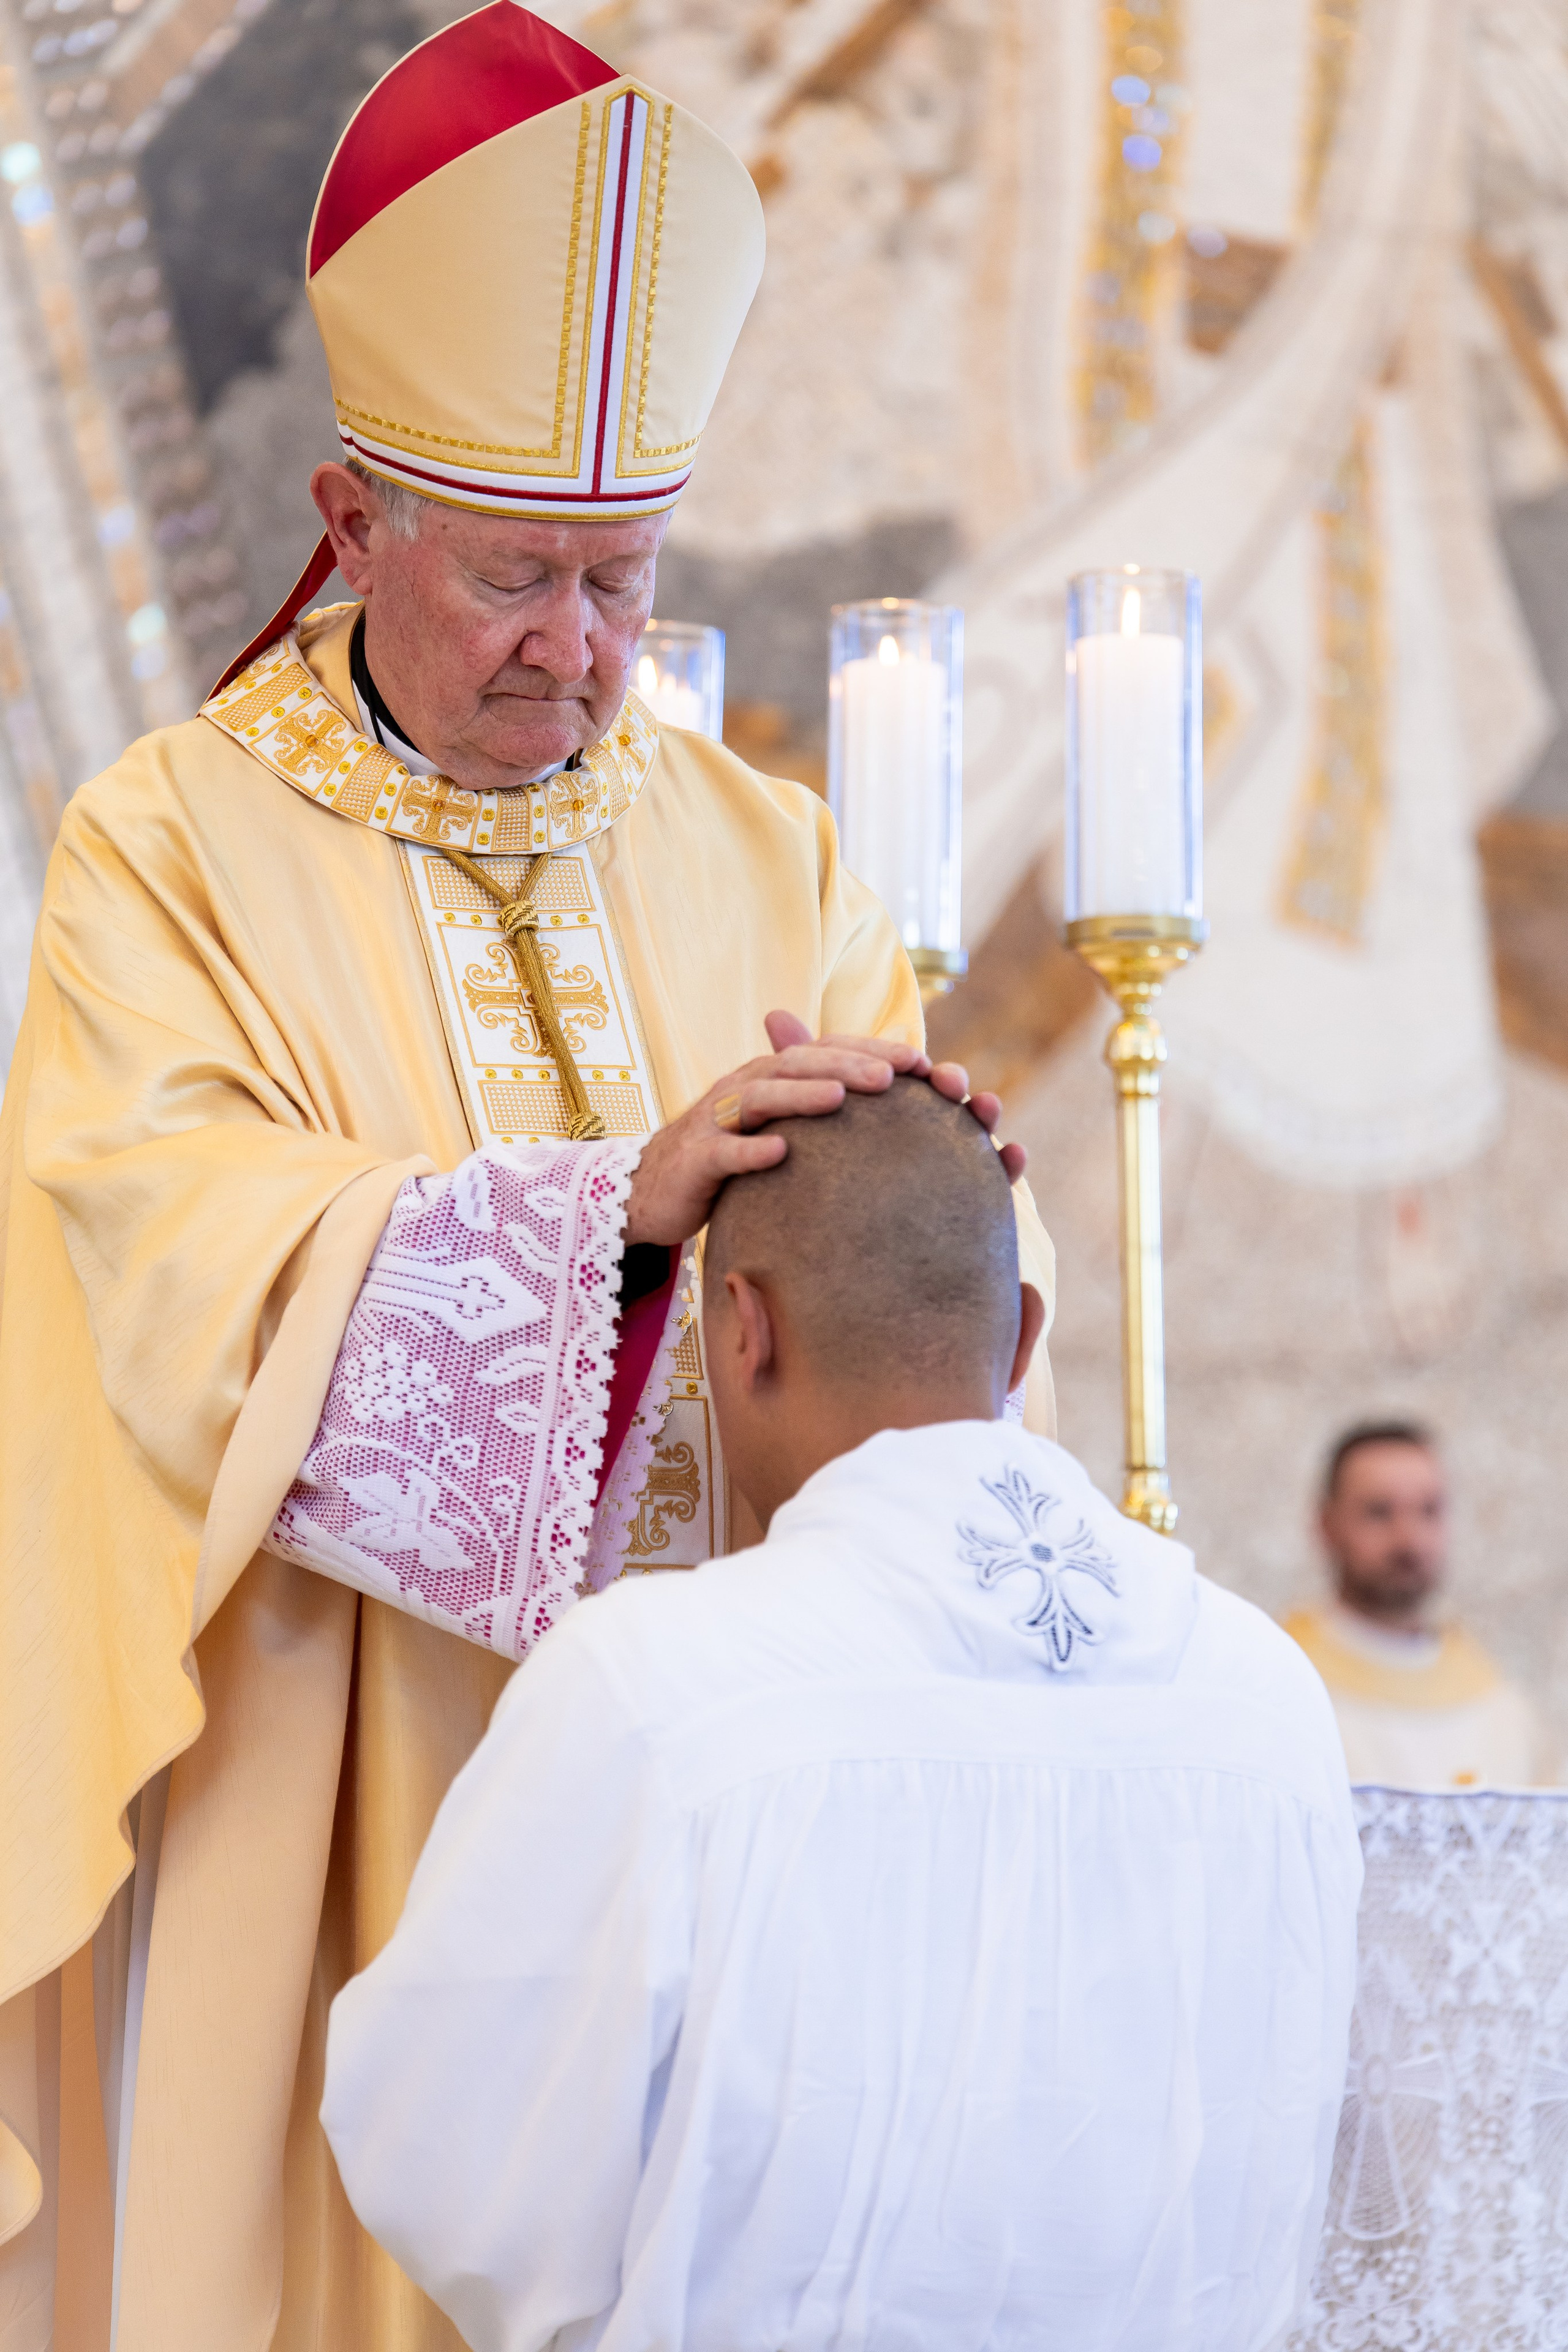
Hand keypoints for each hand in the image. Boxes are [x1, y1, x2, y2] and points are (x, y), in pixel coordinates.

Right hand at [622, 1012, 1027, 1247]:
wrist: (647, 1191)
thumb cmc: (724, 1160)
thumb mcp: (772, 1128)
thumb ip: (816, 1111)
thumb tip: (881, 1101)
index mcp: (770, 1076)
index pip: (826, 1051)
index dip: (872, 1050)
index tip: (922, 1062)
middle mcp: (744, 1086)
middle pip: (800, 1064)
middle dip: (849, 1064)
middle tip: (896, 1075)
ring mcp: (716, 1121)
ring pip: (763, 1096)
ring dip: (803, 1095)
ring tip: (843, 1098)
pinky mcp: (695, 1159)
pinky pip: (724, 1152)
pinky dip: (751, 1151)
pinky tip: (781, 1154)